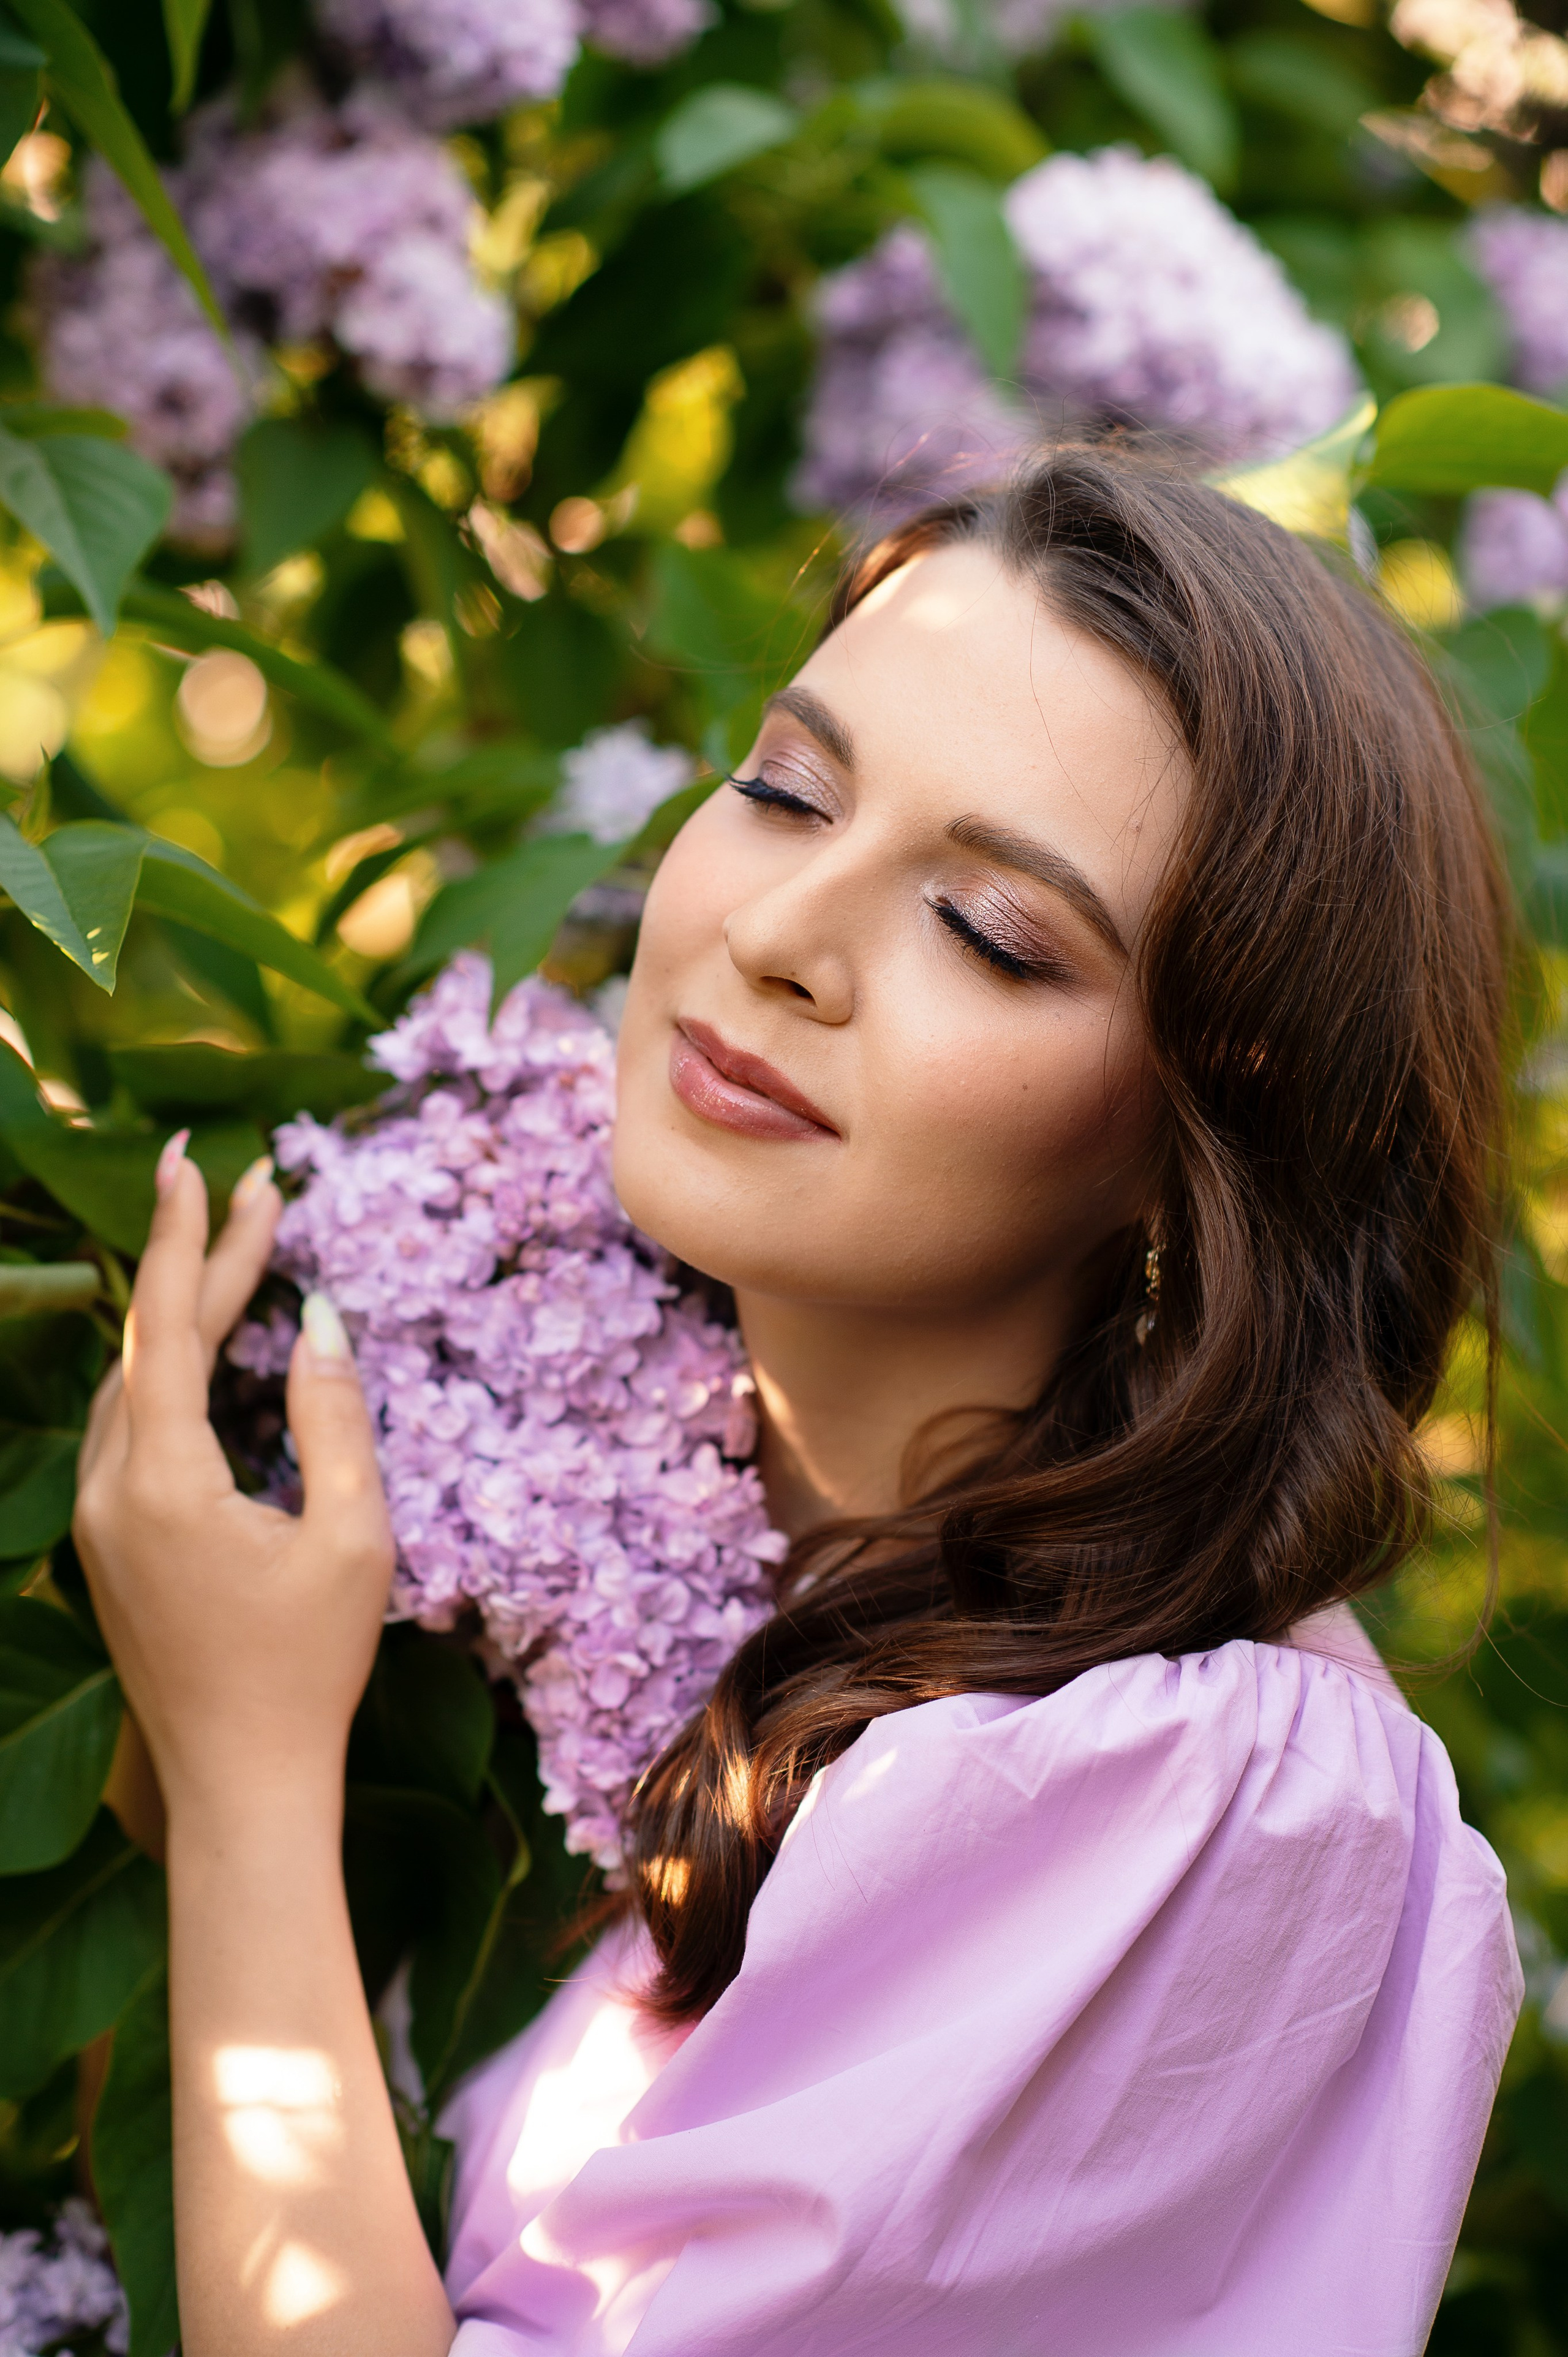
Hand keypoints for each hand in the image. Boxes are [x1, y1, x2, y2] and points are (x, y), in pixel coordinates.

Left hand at [74, 1135, 393, 1822]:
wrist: (240, 1785)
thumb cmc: (308, 1667)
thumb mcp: (353, 1538)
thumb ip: (334, 1418)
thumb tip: (317, 1320)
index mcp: (162, 1481)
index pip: (166, 1323)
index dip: (190, 1235)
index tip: (206, 1162)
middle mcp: (107, 1489)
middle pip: (151, 1343)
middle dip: (200, 1257)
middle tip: (246, 1183)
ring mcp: (95, 1520)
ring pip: (131, 1383)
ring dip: (182, 1313)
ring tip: (237, 1248)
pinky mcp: (105, 1544)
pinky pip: (129, 1428)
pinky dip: (169, 1370)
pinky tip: (207, 1347)